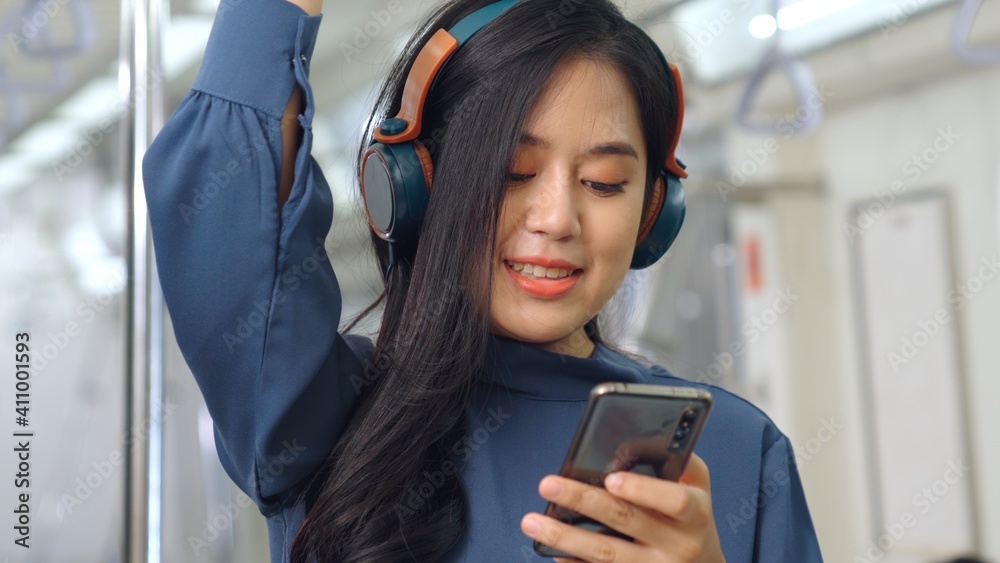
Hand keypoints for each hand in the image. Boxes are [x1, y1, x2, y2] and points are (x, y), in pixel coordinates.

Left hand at [521, 453, 725, 562]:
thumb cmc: (692, 517)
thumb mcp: (696, 486)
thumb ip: (677, 461)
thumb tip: (636, 439)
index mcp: (696, 513)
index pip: (674, 501)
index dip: (643, 490)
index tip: (611, 478)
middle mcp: (678, 545)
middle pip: (627, 521)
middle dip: (583, 500)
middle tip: (548, 485)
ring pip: (606, 554)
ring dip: (566, 536)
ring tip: (531, 520)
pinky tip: (550, 549)